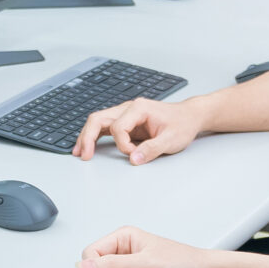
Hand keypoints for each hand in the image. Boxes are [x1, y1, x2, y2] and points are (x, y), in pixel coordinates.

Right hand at [73, 95, 209, 162]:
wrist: (190, 117)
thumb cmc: (182, 124)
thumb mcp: (172, 139)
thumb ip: (152, 149)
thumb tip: (133, 159)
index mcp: (138, 108)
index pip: (118, 127)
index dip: (123, 145)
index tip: (135, 154)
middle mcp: (128, 108)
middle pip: (99, 119)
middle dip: (88, 137)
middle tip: (83, 154)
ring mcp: (125, 115)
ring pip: (98, 122)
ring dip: (87, 136)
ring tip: (79, 152)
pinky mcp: (126, 122)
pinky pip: (105, 128)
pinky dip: (95, 137)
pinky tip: (88, 146)